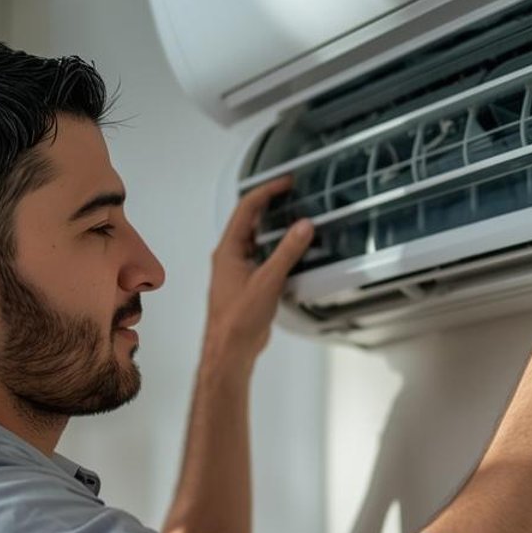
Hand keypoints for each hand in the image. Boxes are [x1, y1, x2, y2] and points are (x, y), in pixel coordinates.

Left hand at [205, 175, 314, 364]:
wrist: (230, 350)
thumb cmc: (238, 319)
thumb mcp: (268, 281)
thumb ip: (287, 251)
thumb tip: (302, 226)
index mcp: (228, 250)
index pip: (247, 209)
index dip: (267, 191)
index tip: (285, 182)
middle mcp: (230, 257)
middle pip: (251, 222)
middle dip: (271, 206)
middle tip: (293, 196)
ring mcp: (238, 271)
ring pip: (257, 241)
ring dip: (275, 230)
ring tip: (297, 220)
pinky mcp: (248, 285)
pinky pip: (263, 259)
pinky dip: (278, 251)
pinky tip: (293, 255)